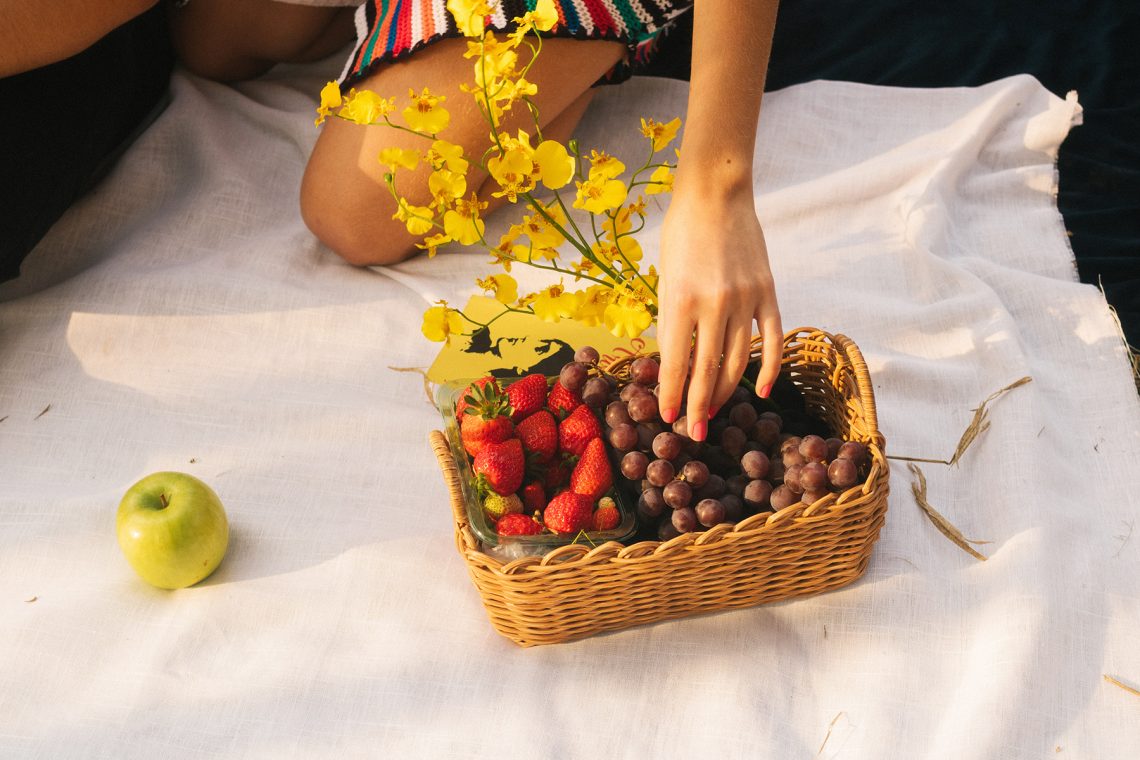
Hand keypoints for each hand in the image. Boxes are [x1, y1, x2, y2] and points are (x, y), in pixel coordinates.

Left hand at [655, 181, 781, 440]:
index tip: (670, 418)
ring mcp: (745, 298)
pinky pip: (771, 339)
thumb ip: (672, 321)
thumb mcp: (666, 279)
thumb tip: (674, 364)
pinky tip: (759, 391)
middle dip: (699, 406)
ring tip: (715, 412)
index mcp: (681, 300)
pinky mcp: (768, 292)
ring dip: (726, 392)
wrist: (716, 193)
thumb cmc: (681, 235)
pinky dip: (768, 368)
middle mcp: (714, 303)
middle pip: (708, 370)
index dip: (673, 394)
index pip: (677, 362)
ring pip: (739, 360)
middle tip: (694, 431)